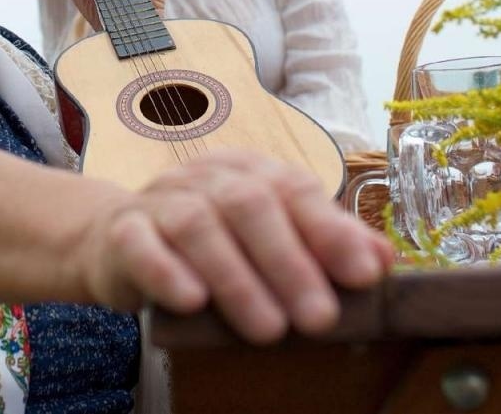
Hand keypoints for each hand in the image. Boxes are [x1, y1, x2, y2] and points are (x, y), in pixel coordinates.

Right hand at [78, 150, 393, 343]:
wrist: (115, 239)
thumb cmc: (208, 243)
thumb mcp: (268, 237)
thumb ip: (324, 243)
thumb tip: (384, 260)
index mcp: (249, 171)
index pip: (296, 189)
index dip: (332, 231)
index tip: (365, 277)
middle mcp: (206, 178)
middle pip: (250, 205)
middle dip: (290, 264)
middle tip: (320, 319)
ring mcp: (161, 200)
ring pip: (198, 226)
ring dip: (237, 278)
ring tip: (269, 329)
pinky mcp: (123, 232)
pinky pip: (142, 245)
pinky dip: (168, 271)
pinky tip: (192, 301)